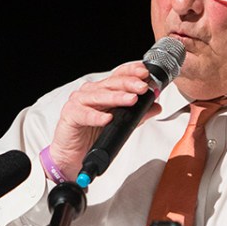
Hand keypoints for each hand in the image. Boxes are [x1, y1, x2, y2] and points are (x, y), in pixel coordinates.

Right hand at [48, 61, 161, 180]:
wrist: (73, 153)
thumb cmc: (93, 134)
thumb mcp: (121, 124)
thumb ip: (138, 114)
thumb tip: (156, 106)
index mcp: (104, 90)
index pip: (119, 75)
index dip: (132, 72)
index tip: (145, 73)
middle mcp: (91, 92)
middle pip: (112, 83)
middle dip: (129, 84)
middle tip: (143, 88)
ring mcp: (79, 101)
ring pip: (100, 96)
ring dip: (117, 97)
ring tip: (132, 100)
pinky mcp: (70, 115)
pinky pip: (84, 114)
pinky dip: (96, 116)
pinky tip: (107, 119)